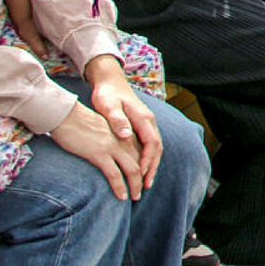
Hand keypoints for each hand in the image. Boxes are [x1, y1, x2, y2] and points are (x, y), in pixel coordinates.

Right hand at [51, 101, 146, 199]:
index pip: (142, 152)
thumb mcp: (103, 128)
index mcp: (126, 132)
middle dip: (144, 178)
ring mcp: (113, 147)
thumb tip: (112, 150)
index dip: (145, 166)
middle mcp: (124, 139)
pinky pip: (115, 175)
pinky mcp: (99, 154)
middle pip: (142, 162)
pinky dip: (120, 187)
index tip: (144, 178)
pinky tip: (121, 196)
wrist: (66, 114)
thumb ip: (112, 137)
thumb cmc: (80, 122)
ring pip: (133, 170)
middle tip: (143, 191)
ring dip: (135, 186)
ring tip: (135, 197)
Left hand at [86, 64, 161, 188]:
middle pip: (157, 148)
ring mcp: (146, 122)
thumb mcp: (108, 105)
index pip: (151, 143)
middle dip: (152, 167)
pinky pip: (149, 144)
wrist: (110, 80)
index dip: (147, 160)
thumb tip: (126, 135)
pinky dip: (147, 157)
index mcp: (142, 118)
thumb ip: (117, 120)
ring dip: (152, 164)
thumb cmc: (107, 93)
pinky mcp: (141, 124)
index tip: (140, 175)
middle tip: (145, 186)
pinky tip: (140, 167)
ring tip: (145, 181)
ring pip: (154, 147)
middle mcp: (148, 121)